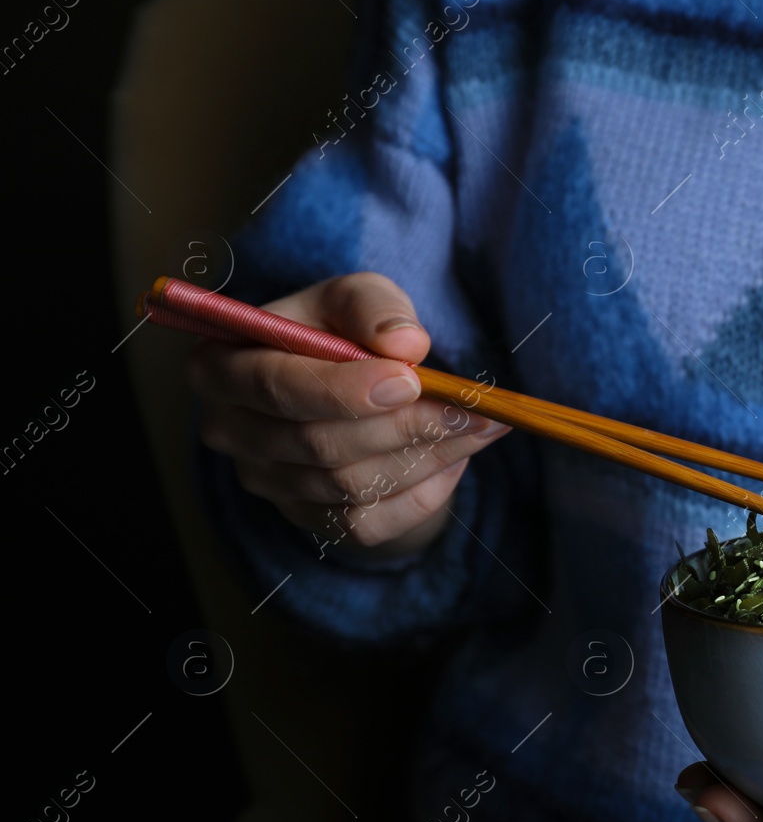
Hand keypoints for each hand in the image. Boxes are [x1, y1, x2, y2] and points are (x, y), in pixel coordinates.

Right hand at [188, 272, 509, 559]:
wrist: (350, 384)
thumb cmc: (341, 331)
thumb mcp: (355, 298)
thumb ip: (375, 307)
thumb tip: (406, 344)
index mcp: (222, 366)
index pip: (275, 387)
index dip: (342, 390)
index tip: (410, 381)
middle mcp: (231, 431)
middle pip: (318, 444)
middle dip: (405, 426)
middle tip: (473, 408)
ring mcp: (266, 482)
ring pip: (350, 486)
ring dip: (426, 457)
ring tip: (482, 426)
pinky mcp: (306, 519)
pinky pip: (368, 524)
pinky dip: (421, 494)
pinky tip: (456, 458)